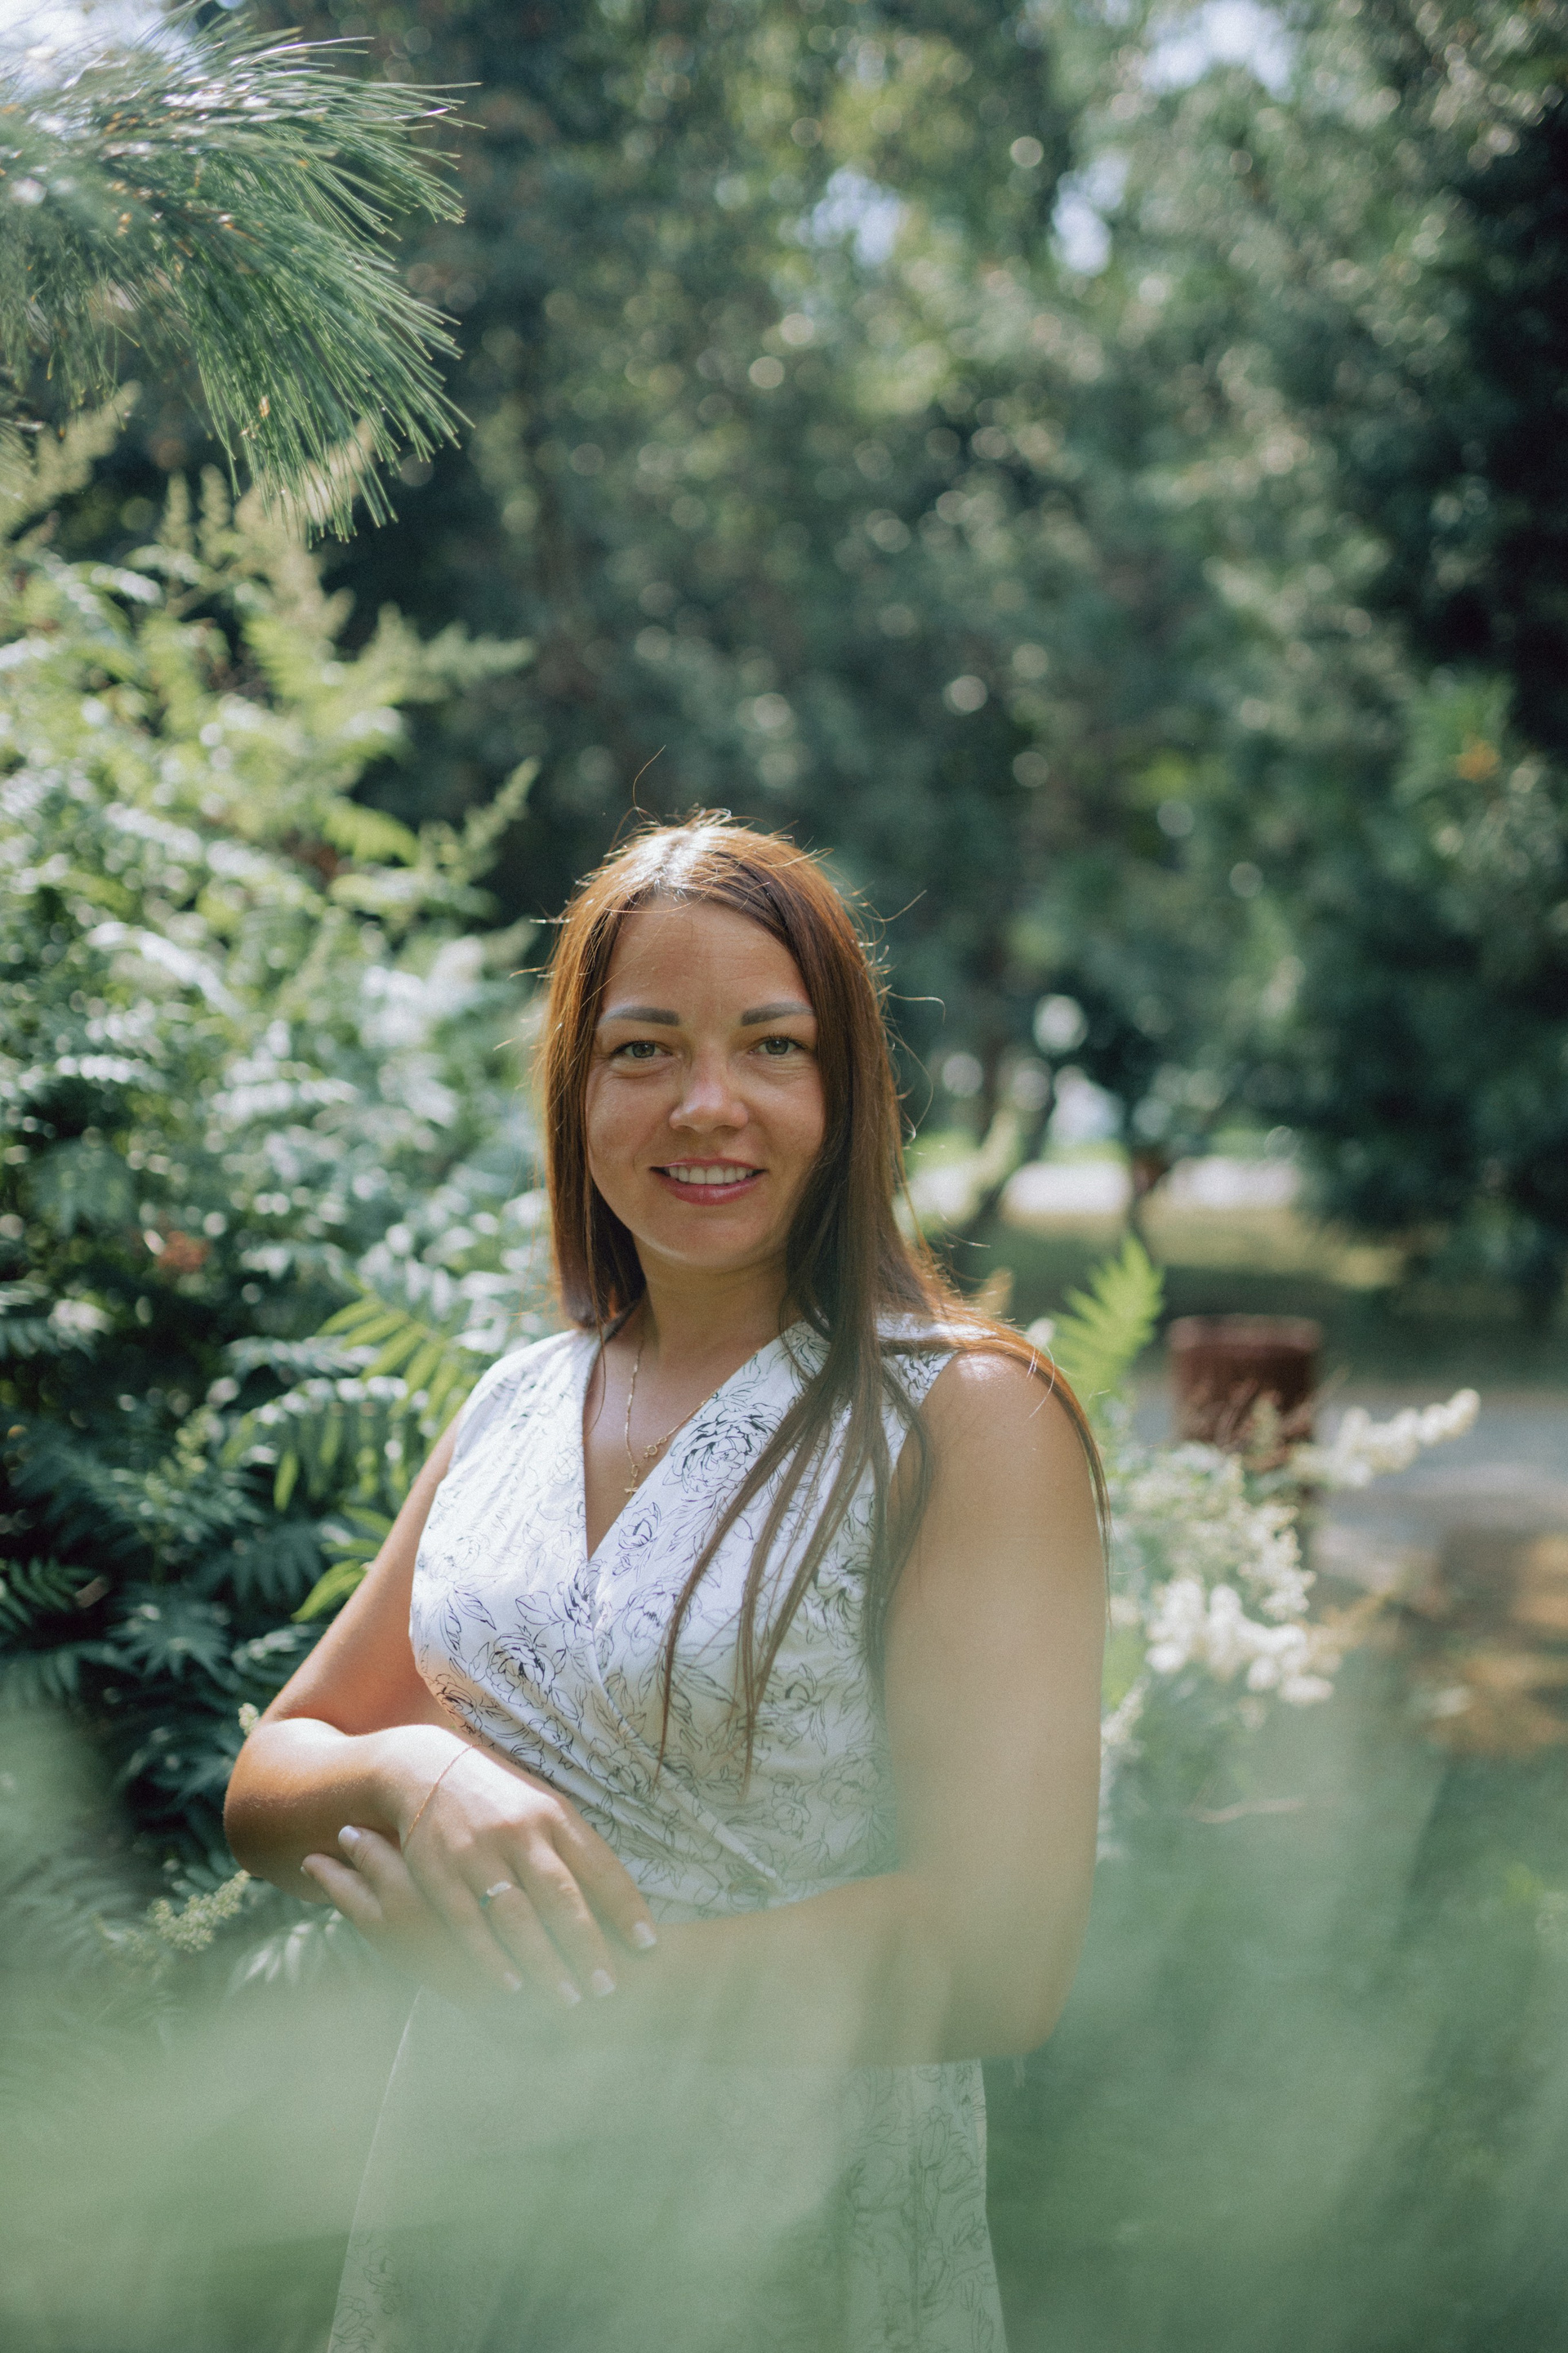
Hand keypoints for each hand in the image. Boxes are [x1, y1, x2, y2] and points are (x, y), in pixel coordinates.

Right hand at [302, 1741, 657, 2008]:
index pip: (599, 1865)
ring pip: (516, 1915)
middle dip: (587, 1945)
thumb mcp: (545, 1809)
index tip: (648, 1946)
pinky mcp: (439, 1873)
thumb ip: (578, 1852)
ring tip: (569, 1999)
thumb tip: (624, 1906)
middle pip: (560, 1895)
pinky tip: (513, 1987)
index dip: (626, 1906)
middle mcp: (519, 1833)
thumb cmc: (503, 1801)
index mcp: (554, 1815)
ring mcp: (477, 1853)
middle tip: (608, 1989)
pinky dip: (491, 1957)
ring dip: (544, 1961)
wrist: (423, 1769)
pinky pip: (468, 1922)